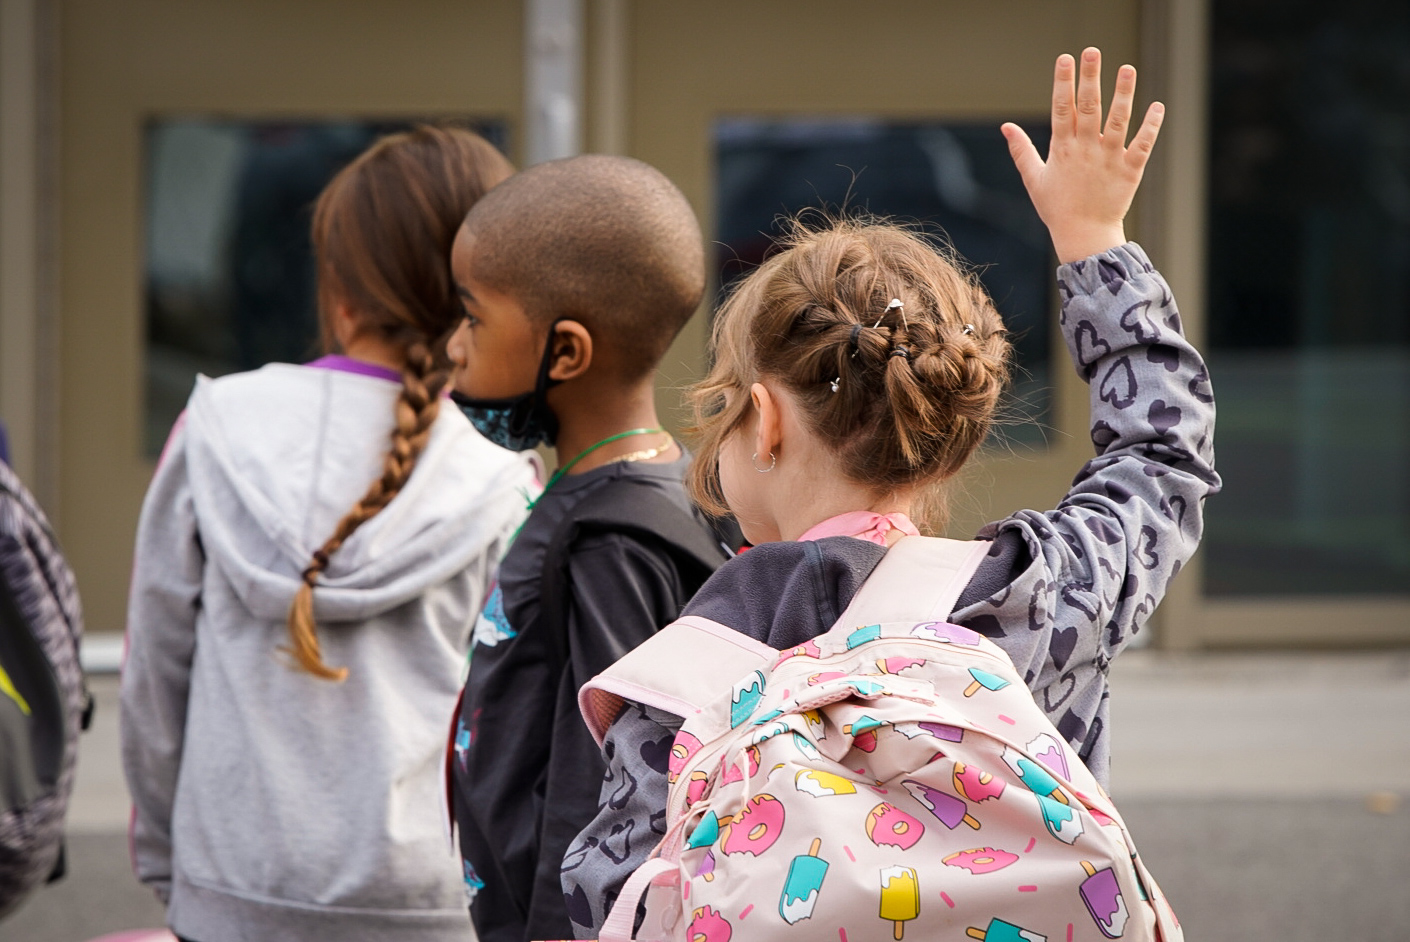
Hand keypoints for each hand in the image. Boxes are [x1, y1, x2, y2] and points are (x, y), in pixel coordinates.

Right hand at [1002, 47, 1163, 263]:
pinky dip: (1151, 126)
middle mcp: (1086, 150)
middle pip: (1089, 107)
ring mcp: (1109, 160)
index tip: (1065, 59)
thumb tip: (1006, 126)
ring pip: (1118, 121)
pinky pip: (1142, 145)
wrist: (1084, 236)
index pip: (1061, 109)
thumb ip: (1021, 150)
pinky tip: (1157, 105)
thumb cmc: (1057, 208)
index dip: (1062, 83)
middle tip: (1092, 51)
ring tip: (1127, 68)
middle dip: (1090, 78)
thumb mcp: (1034, 179)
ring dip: (1123, 93)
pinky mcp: (1130, 171)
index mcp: (1062, 150)